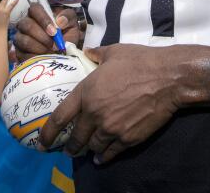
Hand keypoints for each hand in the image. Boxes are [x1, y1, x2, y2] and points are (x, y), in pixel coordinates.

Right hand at [13, 3, 81, 60]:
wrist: (65, 54)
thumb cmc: (66, 36)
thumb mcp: (71, 25)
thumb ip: (68, 17)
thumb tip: (60, 21)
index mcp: (37, 14)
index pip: (34, 9)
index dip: (43, 19)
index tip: (54, 31)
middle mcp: (25, 24)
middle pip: (27, 25)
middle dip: (42, 36)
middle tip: (54, 45)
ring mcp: (20, 38)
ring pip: (24, 40)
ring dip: (39, 47)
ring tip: (51, 53)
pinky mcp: (18, 52)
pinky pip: (22, 54)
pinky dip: (35, 57)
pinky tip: (44, 59)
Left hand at [39, 44, 179, 162]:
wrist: (167, 78)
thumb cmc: (140, 61)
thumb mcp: (113, 52)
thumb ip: (95, 54)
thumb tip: (87, 52)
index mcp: (86, 92)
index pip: (60, 117)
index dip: (48, 133)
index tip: (41, 142)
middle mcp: (95, 113)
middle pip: (76, 138)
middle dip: (69, 147)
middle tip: (66, 151)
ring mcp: (111, 128)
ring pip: (93, 147)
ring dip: (88, 150)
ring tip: (86, 151)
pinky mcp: (128, 138)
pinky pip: (111, 153)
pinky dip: (104, 157)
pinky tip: (102, 158)